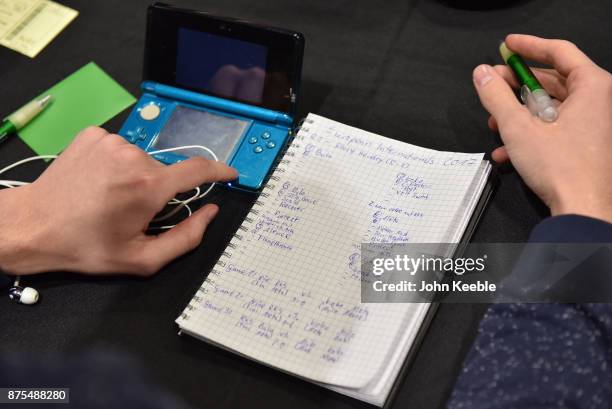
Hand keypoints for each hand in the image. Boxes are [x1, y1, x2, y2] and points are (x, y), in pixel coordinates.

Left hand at [0, 127, 237, 275]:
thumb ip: (186, 238)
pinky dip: (116, 164)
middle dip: (158, 190)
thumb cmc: (86, 246)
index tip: (230, 174)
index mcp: (148, 186)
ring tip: (109, 197)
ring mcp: (111, 141)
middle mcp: (133, 156)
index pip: (198, 170)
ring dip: (136, 176)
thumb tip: (210, 213)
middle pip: (165, 171)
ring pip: (142, 159)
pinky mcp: (93, 135)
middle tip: (133, 212)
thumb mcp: (141, 258)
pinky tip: (98, 181)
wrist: (33, 226)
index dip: (219, 171)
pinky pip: (120, 148)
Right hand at [472, 34, 611, 222]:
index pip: (559, 51)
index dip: (529, 46)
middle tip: (491, 85)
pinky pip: (553, 128)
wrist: (582, 210)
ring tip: (494, 124)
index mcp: (591, 87)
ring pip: (549, 106)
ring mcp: (591, 124)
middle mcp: (596, 102)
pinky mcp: (584, 144)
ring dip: (518, 114)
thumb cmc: (561, 169)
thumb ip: (496, 97)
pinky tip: (505, 151)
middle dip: (516, 86)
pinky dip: (529, 134)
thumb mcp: (518, 128)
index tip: (506, 45)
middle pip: (551, 80)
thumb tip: (481, 74)